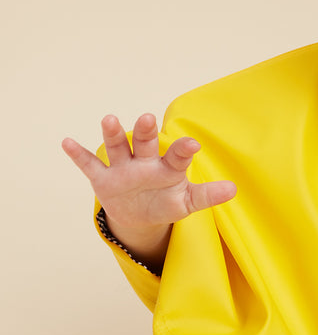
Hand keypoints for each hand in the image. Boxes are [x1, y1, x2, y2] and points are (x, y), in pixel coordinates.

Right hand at [62, 113, 235, 265]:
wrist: (142, 216)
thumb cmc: (168, 202)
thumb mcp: (187, 203)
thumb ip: (207, 195)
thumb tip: (233, 189)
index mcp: (168, 167)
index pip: (176, 156)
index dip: (182, 150)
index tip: (192, 144)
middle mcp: (144, 162)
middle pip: (144, 144)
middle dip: (144, 132)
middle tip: (147, 118)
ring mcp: (123, 169)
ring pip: (117, 148)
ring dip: (113, 135)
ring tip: (110, 120)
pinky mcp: (103, 178)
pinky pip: (89, 165)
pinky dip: (78, 155)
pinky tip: (67, 142)